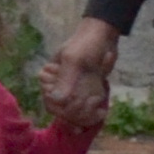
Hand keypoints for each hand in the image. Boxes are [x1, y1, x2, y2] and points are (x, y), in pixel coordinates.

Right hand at [40, 14, 118, 130]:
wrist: (104, 38)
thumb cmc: (86, 45)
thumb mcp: (75, 60)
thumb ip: (65, 79)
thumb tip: (57, 100)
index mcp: (49, 77)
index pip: (51, 103)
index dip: (64, 106)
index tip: (80, 98)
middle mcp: (58, 86)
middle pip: (63, 111)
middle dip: (79, 111)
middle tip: (93, 100)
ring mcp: (72, 90)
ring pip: (75, 114)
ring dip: (88, 113)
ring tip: (98, 104)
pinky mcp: (85, 93)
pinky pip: (86, 112)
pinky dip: (94, 115)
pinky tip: (102, 111)